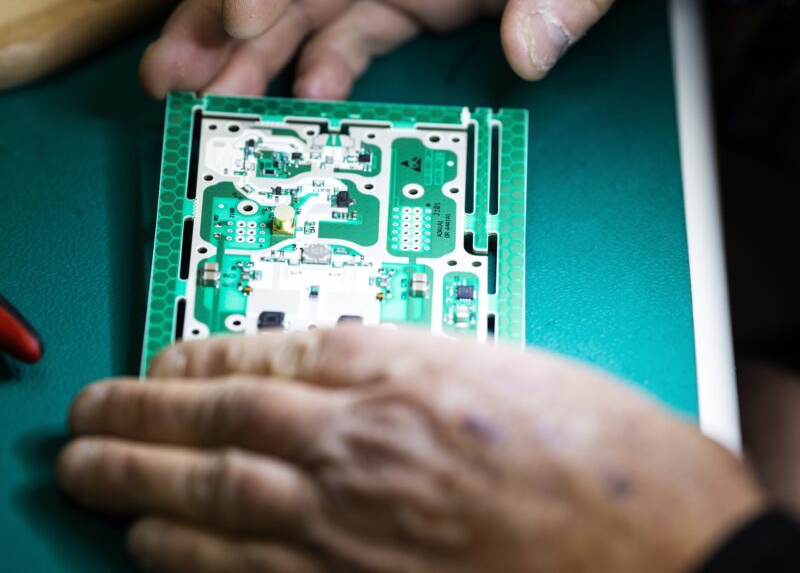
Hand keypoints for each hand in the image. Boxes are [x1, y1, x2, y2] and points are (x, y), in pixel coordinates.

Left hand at [58, 328, 762, 572]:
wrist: (661, 544)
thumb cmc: (597, 450)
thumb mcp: (499, 364)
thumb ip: (412, 361)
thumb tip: (345, 361)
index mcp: (402, 372)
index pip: (270, 352)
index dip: (202, 356)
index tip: (163, 358)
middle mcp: (366, 443)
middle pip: (224, 422)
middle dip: (141, 419)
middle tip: (86, 415)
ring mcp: (357, 525)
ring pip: (218, 499)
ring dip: (143, 486)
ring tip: (92, 473)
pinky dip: (189, 562)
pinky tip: (152, 552)